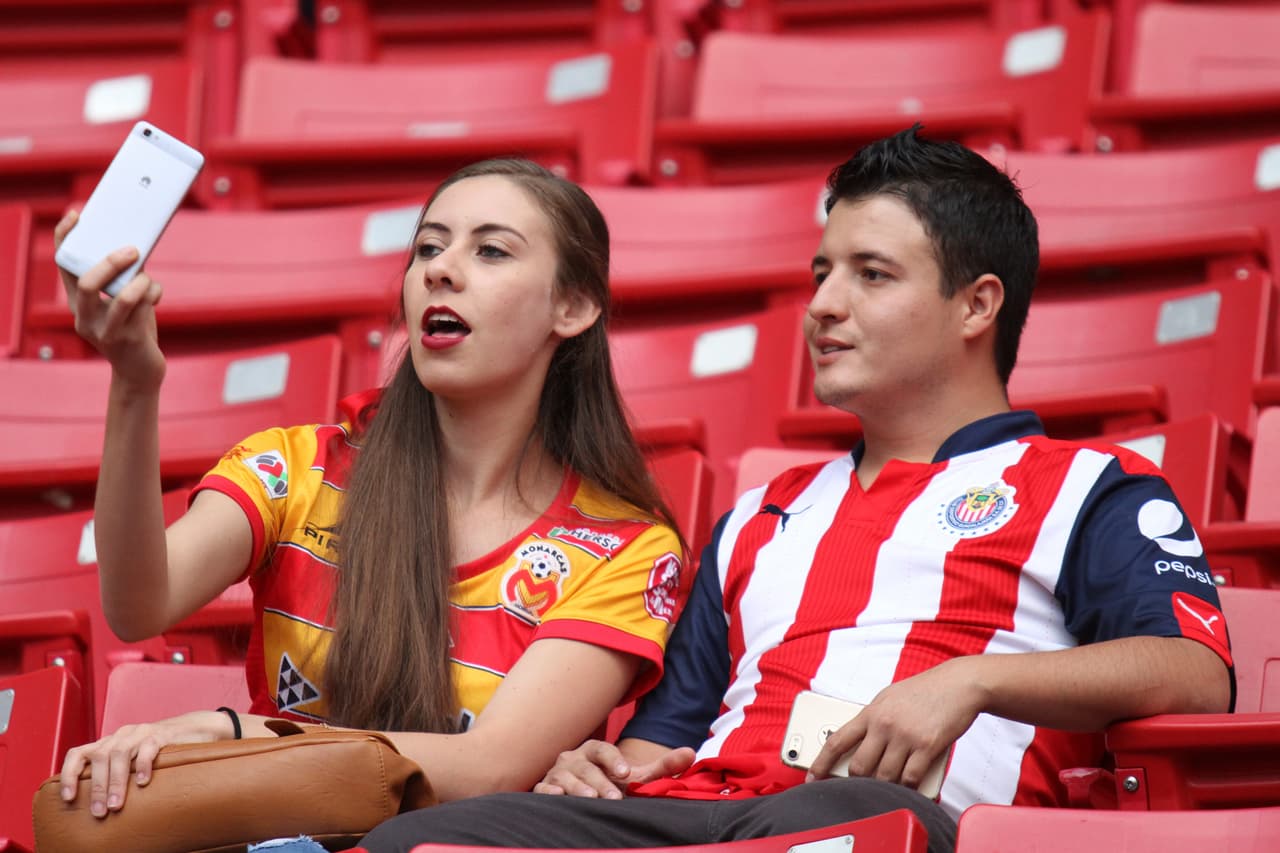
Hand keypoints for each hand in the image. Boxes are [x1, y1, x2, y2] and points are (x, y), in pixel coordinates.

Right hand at [54, 210, 165, 391]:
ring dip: (142, 282)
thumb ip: (123, 279)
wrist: (140, 371)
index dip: (65, 239)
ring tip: (147, 278)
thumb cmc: (133, 329)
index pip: (64, 267)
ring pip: (124, 297)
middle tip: (133, 249)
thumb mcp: (122, 303)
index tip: (76, 215)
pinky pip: (145, 307)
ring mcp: (106, 331)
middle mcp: (85, 318)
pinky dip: (153, 292)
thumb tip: (137, 245)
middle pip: (87, 283)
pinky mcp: (130, 340)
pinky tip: (156, 293)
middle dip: (111, 262)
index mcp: (77, 304)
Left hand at [59, 710, 232, 816]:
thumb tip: (96, 806)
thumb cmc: (159, 752)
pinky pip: (148, 748)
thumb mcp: (132, 761)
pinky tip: (143, 783)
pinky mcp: (161, 734)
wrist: (194, 730)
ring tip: (116, 805)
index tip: (69, 798)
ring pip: (120, 754)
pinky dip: (142, 766)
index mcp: (109, 742)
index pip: (79, 753)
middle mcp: (121, 735)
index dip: (69, 774)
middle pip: (99, 757)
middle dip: (97, 787)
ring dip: (115, 782)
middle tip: (99, 812)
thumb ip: (115, 774)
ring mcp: (141, 732)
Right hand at [533, 739, 694, 798]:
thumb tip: (692, 752)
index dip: (614, 759)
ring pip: (564, 778)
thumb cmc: (611, 782)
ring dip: (577, 788)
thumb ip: (662, 766)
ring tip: (590, 800)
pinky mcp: (544, 789)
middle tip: (614, 797)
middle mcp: (573, 759)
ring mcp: (557, 774)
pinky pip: (542, 789)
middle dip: (599, 781)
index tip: (626, 772)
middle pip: (585, 767)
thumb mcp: (636, 775)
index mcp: (594, 751)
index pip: (602, 750)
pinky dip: (548, 793)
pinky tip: (557, 797)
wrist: (584, 793)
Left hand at [807, 657, 984, 790]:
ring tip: (889, 785)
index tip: (812, 777)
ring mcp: (905, 737)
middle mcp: (884, 725)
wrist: (959, 684)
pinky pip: (910, 778)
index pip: (838, 741)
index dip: (821, 762)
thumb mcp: (889, 698)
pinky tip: (909, 786)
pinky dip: (908, 787)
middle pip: (859, 767)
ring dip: (885, 786)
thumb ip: (873, 719)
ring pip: (884, 776)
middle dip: (858, 781)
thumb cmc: (925, 691)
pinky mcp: (927, 747)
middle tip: (863, 785)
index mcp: (871, 712)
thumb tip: (858, 740)